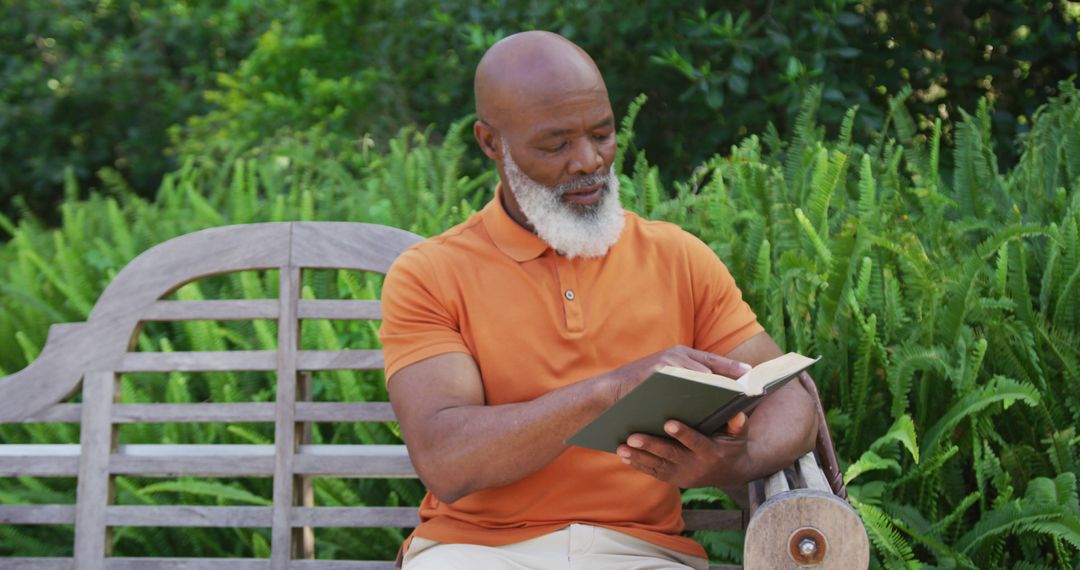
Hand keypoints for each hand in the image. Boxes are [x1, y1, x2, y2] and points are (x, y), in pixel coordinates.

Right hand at [605, 345, 751, 402]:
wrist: (609, 393)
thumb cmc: (640, 390)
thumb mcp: (667, 381)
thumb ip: (687, 381)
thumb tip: (714, 392)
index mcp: (680, 355)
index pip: (713, 360)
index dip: (733, 367)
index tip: (753, 374)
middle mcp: (677, 354)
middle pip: (712, 366)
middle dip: (733, 377)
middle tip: (752, 388)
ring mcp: (668, 362)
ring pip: (702, 374)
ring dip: (721, 386)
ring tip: (738, 398)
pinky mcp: (658, 371)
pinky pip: (685, 382)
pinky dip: (700, 391)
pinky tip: (713, 404)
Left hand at [616, 412, 755, 488]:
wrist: (732, 471)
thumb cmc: (733, 443)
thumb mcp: (739, 433)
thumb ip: (737, 423)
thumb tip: (737, 413)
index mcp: (711, 452)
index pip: (696, 442)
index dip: (683, 434)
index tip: (669, 423)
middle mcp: (696, 466)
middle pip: (670, 455)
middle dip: (651, 446)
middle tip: (632, 437)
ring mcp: (684, 475)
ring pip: (658, 466)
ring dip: (638, 457)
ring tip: (621, 448)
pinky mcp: (675, 479)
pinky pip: (655, 473)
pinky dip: (639, 465)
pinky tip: (624, 456)